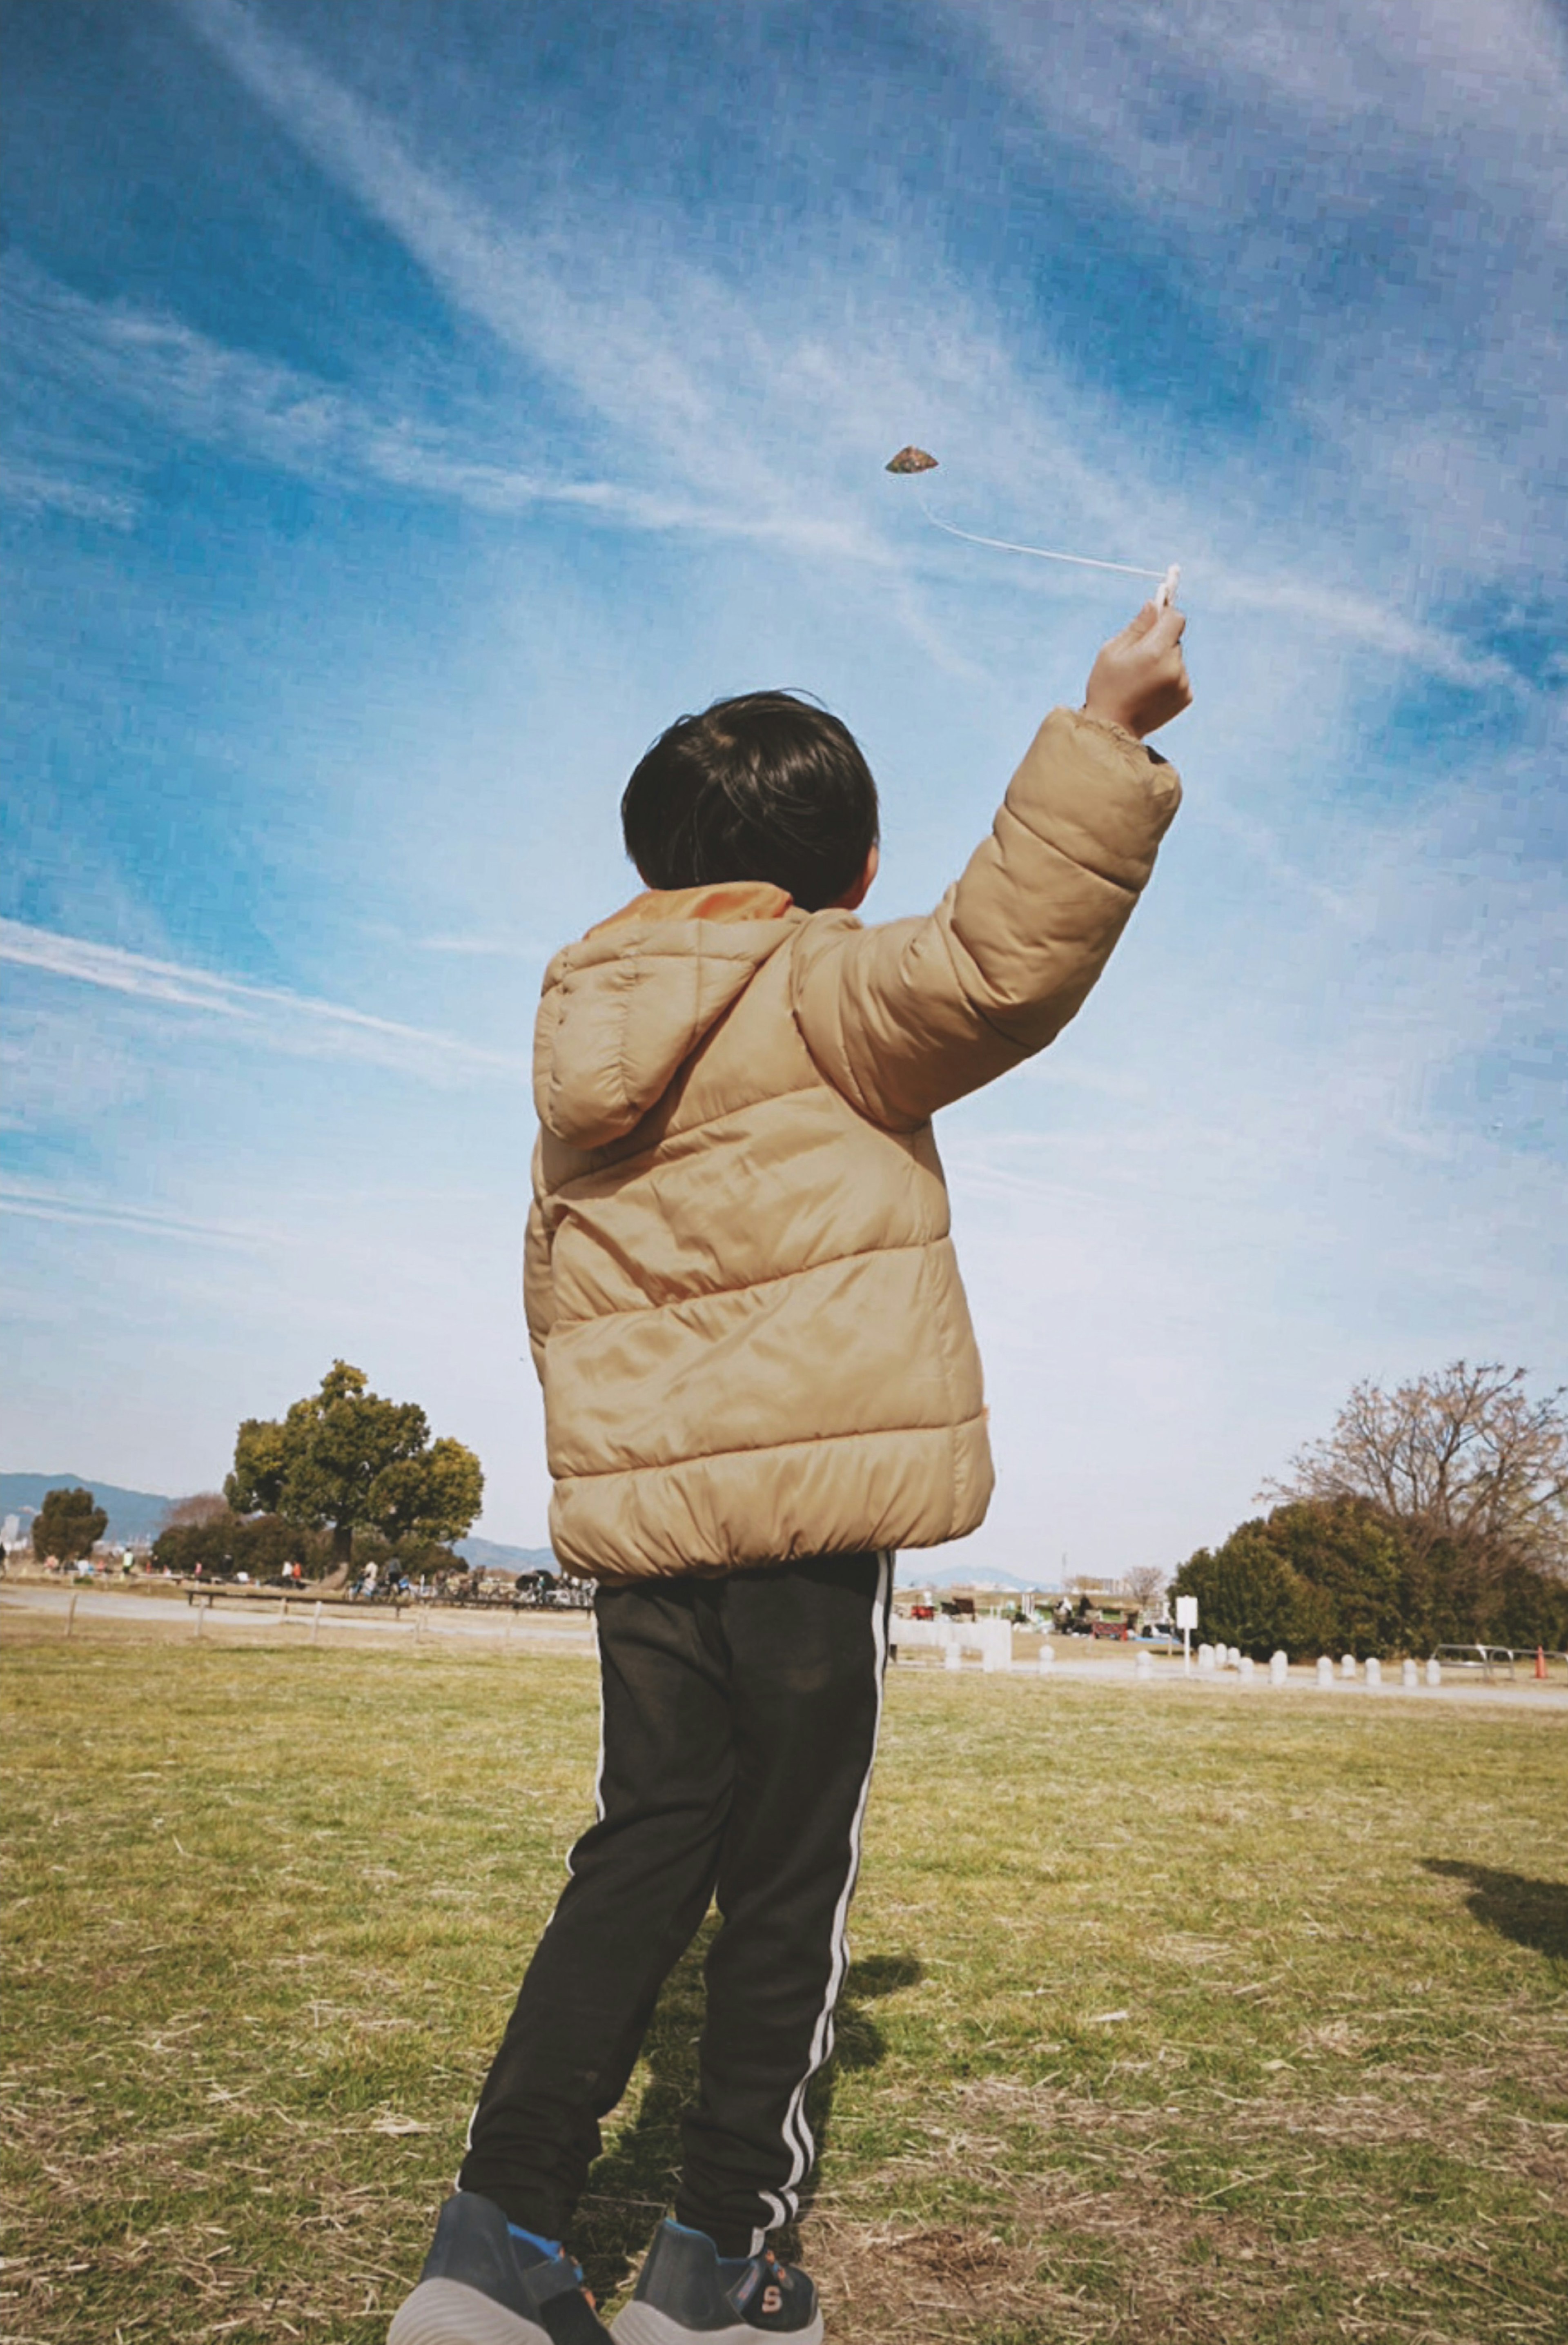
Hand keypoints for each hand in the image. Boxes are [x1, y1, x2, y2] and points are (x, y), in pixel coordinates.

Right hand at [1082, 601, 1190, 738]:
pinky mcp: (1186, 697)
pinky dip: (1169, 678)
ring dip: (1164, 662)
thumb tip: (1154, 605)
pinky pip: (1180, 675)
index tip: (1156, 617)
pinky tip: (1150, 690)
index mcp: (1155, 652)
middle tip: (1137, 658)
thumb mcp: (1112, 651)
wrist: (1113, 730)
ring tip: (1141, 679)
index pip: (1176, 618)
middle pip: (1175, 638)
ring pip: (1177, 658)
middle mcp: (1174, 667)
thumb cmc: (1106, 687)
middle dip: (1160, 642)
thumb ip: (1137, 626)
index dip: (1165, 615)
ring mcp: (1182, 683)